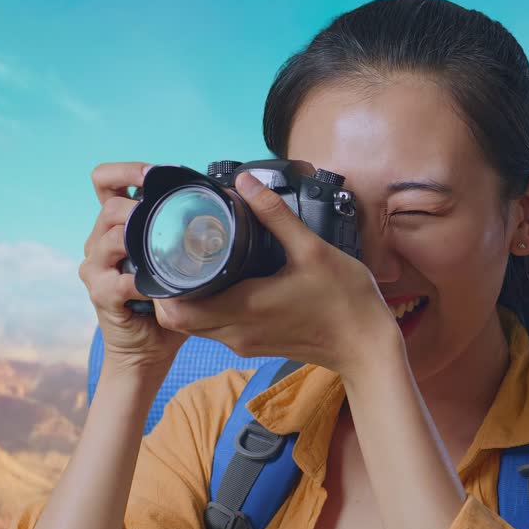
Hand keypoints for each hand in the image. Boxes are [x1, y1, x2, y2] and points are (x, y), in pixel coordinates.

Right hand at [79, 162, 189, 372]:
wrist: (147, 350)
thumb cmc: (167, 302)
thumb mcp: (179, 261)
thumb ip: (189, 235)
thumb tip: (232, 207)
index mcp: (116, 227)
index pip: (105, 183)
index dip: (125, 171)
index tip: (153, 174)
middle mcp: (99, 242)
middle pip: (110, 207)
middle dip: (140, 206)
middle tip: (170, 213)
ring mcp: (96, 268)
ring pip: (111, 237)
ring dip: (141, 238)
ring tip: (166, 248)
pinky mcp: (101, 294)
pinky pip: (120, 280)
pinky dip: (143, 282)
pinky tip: (160, 287)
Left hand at [151, 170, 399, 377]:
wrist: (366, 346)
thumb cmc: (345, 301)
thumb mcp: (311, 249)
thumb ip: (274, 214)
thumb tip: (245, 181)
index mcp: (245, 308)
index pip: (177, 311)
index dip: (163, 285)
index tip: (167, 253)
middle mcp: (237, 332)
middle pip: (178, 319)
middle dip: (170, 288)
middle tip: (176, 252)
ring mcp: (245, 342)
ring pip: (196, 326)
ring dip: (188, 300)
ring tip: (196, 263)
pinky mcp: (254, 345)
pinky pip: (216, 329)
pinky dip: (208, 309)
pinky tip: (223, 281)